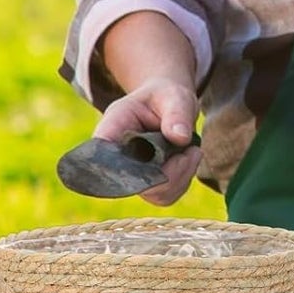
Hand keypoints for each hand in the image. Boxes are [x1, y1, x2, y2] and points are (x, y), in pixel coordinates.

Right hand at [92, 79, 201, 206]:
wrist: (168, 105)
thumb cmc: (166, 97)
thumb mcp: (173, 96)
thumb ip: (176, 113)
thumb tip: (180, 138)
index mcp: (112, 130)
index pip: (102, 157)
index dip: (122, 169)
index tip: (156, 161)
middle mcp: (116, 158)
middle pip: (134, 183)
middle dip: (170, 171)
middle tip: (190, 151)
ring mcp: (131, 175)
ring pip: (153, 194)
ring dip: (180, 176)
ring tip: (191, 151)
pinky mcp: (148, 186)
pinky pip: (165, 197)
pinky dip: (183, 181)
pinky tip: (189, 159)